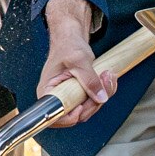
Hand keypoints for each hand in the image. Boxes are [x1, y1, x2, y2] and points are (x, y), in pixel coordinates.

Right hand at [37, 0, 116, 124]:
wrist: (71, 38)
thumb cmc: (68, 46)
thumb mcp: (79, 61)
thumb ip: (89, 80)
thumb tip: (100, 98)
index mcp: (48, 92)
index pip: (55, 117)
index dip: (70, 117)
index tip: (82, 106)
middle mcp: (57, 98)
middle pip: (77, 116)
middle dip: (94, 102)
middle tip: (103, 80)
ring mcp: (69, 97)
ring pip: (88, 109)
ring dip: (102, 95)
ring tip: (106, 75)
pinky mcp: (79, 95)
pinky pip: (93, 101)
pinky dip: (103, 92)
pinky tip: (106, 78)